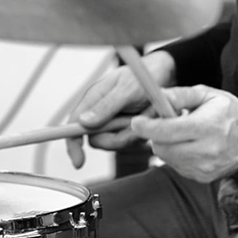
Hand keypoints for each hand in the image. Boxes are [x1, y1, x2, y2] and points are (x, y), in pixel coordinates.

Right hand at [65, 51, 174, 168]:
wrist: (164, 75)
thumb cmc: (143, 75)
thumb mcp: (127, 88)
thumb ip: (106, 106)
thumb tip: (83, 122)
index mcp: (93, 98)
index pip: (74, 125)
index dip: (73, 145)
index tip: (79, 162)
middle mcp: (100, 112)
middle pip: (98, 140)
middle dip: (118, 137)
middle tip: (135, 124)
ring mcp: (114, 121)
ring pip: (116, 142)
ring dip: (134, 132)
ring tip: (147, 113)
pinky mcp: (127, 128)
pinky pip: (130, 142)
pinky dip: (142, 133)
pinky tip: (149, 116)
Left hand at [130, 85, 237, 181]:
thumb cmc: (228, 113)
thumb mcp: (208, 95)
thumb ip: (181, 95)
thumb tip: (158, 96)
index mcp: (207, 127)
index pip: (169, 130)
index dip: (148, 127)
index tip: (137, 122)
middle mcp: (206, 151)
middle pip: (163, 147)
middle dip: (156, 134)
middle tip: (166, 123)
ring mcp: (205, 168)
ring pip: (167, 158)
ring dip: (166, 145)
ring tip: (183, 133)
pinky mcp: (203, 178)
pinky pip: (176, 166)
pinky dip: (176, 155)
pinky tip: (190, 145)